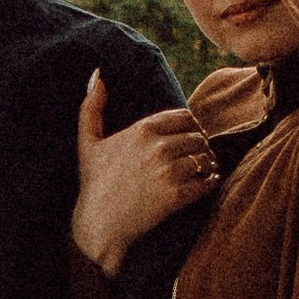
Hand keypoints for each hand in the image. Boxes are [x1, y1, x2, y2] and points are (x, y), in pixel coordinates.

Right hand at [74, 74, 219, 276]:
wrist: (99, 223)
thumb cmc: (94, 182)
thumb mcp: (88, 141)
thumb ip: (91, 106)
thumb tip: (97, 74)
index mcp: (142, 130)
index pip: (185, 116)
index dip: (191, 126)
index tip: (188, 136)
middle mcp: (158, 147)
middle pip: (199, 137)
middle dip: (201, 146)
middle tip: (200, 155)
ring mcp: (169, 172)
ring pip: (205, 159)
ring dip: (208, 164)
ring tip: (204, 169)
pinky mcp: (176, 196)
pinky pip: (206, 182)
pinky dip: (210, 182)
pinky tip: (205, 184)